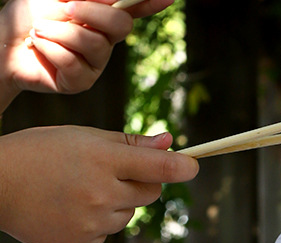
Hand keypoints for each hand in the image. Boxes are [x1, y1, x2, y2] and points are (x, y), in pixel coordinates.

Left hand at [0, 1, 174, 107]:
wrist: (3, 42)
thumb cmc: (28, 14)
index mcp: (100, 15)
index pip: (132, 7)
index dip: (151, 3)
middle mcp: (104, 40)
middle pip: (121, 26)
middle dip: (92, 14)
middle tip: (66, 7)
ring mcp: (95, 64)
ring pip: (94, 45)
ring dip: (59, 32)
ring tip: (40, 31)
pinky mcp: (80, 82)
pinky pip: (74, 64)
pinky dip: (51, 50)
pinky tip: (39, 48)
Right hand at [0, 125, 198, 242]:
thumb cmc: (40, 153)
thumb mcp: (81, 137)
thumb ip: (128, 143)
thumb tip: (170, 144)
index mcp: (102, 161)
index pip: (158, 168)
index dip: (181, 167)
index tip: (192, 166)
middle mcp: (100, 195)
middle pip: (150, 194)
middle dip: (139, 182)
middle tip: (109, 173)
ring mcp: (91, 225)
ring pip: (127, 216)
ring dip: (114, 205)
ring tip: (77, 192)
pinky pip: (105, 235)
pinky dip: (94, 225)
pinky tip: (68, 211)